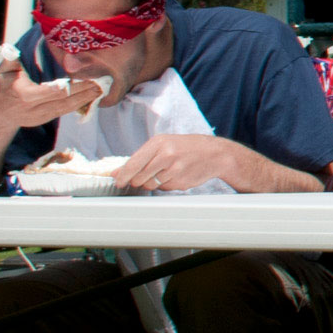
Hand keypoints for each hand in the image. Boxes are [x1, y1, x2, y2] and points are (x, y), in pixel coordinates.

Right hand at [0, 66, 97, 128]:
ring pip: (68, 107)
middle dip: (83, 92)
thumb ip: (10, 60)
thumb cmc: (4, 87)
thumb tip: (11, 48)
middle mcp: (35, 108)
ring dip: (86, 98)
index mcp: (25, 95)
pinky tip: (93, 96)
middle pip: (63, 100)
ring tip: (101, 88)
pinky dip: (81, 104)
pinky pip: (66, 111)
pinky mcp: (48, 118)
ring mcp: (42, 116)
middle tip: (100, 82)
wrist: (0, 113)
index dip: (65, 88)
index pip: (49, 92)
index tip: (80, 80)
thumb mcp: (4, 72)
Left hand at [115, 133, 255, 192]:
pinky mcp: (181, 181)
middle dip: (138, 180)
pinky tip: (176, 175)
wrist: (215, 153)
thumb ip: (140, 158)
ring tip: (164, 173)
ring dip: (152, 183)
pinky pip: (164, 188)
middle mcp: (166, 155)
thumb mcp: (164, 144)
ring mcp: (175, 170)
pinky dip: (166, 185)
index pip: (133, 163)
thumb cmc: (186, 147)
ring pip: (150, 185)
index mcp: (159, 143)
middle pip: (139, 177)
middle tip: (145, 176)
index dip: (122, 175)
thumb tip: (116, 171)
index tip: (117, 182)